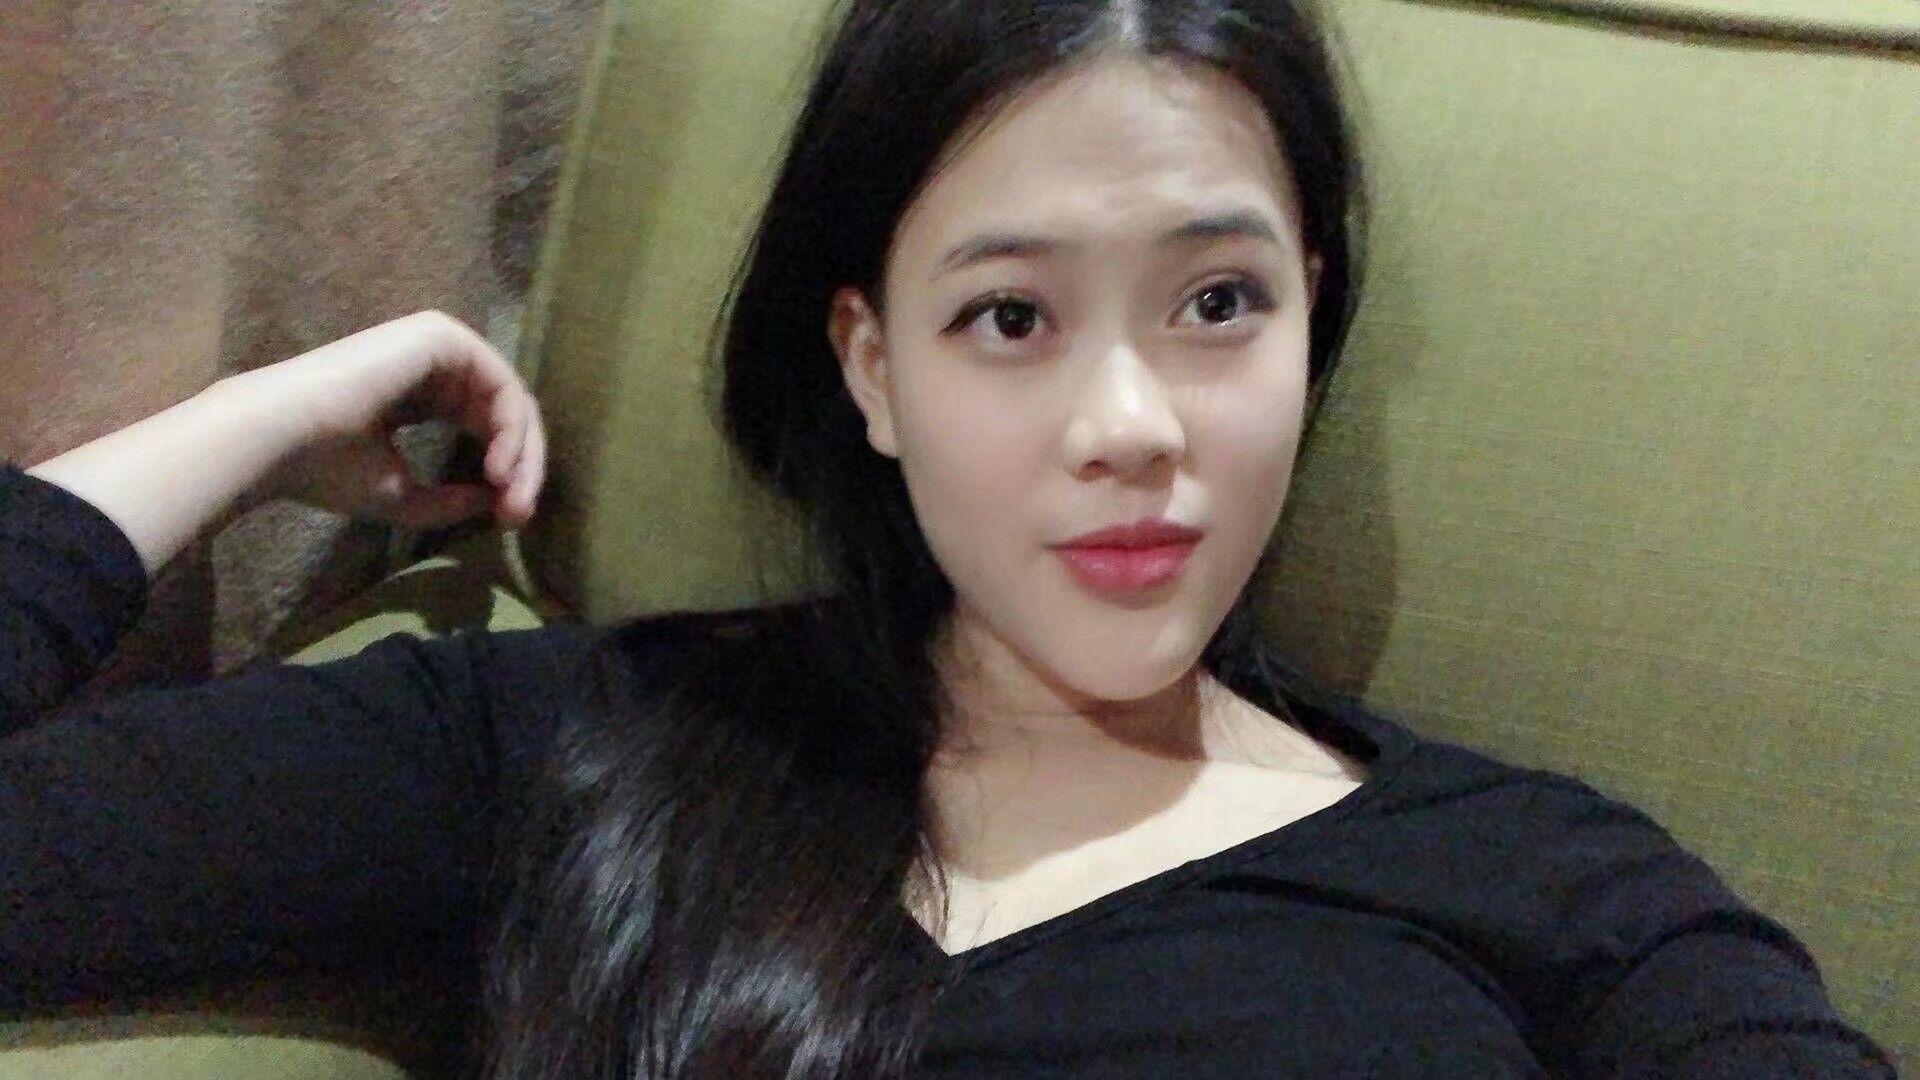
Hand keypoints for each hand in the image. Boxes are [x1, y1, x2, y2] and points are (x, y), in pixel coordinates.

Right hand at [240, 310, 546, 530]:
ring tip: (510, 494)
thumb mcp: (402, 495)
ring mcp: (437, 344)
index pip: (483, 428)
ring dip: (523, 452)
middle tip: (519, 514)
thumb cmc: (326, 468)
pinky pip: (499, 381)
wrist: (279, 440)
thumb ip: (450, 500)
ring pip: (509, 398)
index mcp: (418, 395)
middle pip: (504, 413)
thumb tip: (497, 501)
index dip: (508, 475)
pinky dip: (511, 426)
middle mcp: (432, 365)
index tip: (509, 520)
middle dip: (524, 467)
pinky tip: (500, 465)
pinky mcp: (440, 336)